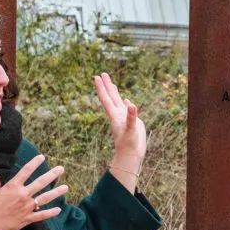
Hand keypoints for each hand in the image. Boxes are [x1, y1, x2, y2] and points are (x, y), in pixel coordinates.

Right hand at [0, 154, 65, 229]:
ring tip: (66, 187)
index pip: (26, 171)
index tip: (42, 157)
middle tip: (61, 169)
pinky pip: (41, 215)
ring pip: (45, 198)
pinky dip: (50, 213)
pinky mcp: (27, 218)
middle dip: (52, 174)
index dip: (34, 163)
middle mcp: (22, 195)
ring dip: (56, 192)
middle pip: (40, 182)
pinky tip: (58, 209)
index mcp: (13, 187)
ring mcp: (26, 207)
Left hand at [96, 72, 146, 192]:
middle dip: (107, 85)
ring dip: (115, 93)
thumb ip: (131, 117)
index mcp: (115, 115)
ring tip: (112, 84)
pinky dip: (127, 104)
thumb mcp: (131, 130)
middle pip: (111, 97)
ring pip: (118, 102)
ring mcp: (124, 118)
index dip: (102, 87)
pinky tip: (127, 101)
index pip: (106, 98)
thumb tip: (131, 104)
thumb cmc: (129, 144)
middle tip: (103, 73)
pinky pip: (128, 110)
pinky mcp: (132, 123)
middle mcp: (118, 115)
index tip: (97, 77)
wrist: (131, 155)